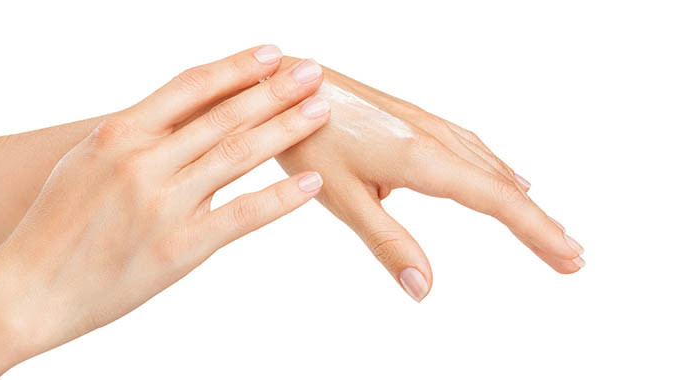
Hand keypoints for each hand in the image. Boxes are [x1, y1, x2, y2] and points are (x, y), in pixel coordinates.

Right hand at [0, 46, 329, 377]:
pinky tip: (309, 182)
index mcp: (119, 133)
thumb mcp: (87, 161)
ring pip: (237, 154)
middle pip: (224, 114)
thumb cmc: (55, 224)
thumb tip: (184, 112)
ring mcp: (162, 204)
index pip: (192, 86)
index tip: (271, 53)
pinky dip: (280, 198)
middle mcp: (143, 161)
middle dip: (275, 89)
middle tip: (314, 71)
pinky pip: (240, 215)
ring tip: (320, 109)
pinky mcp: (178, 248)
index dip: (237, 66)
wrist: (27, 288)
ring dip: (285, 128)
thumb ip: (136, 135)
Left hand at [276, 58, 584, 301]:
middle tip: (572, 255)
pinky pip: (471, 148)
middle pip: (502, 185)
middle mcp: (434, 138)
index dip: (536, 231)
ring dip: (521, 198)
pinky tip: (504, 175)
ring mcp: (427, 125)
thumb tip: (424, 289)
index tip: (569, 257)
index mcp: (423, 160)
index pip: (496, 201)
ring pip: (488, 165)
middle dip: (538, 222)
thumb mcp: (343, 198)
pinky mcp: (414, 120)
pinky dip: (497, 170)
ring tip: (545, 225)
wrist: (286, 86)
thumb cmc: (308, 140)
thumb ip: (387, 243)